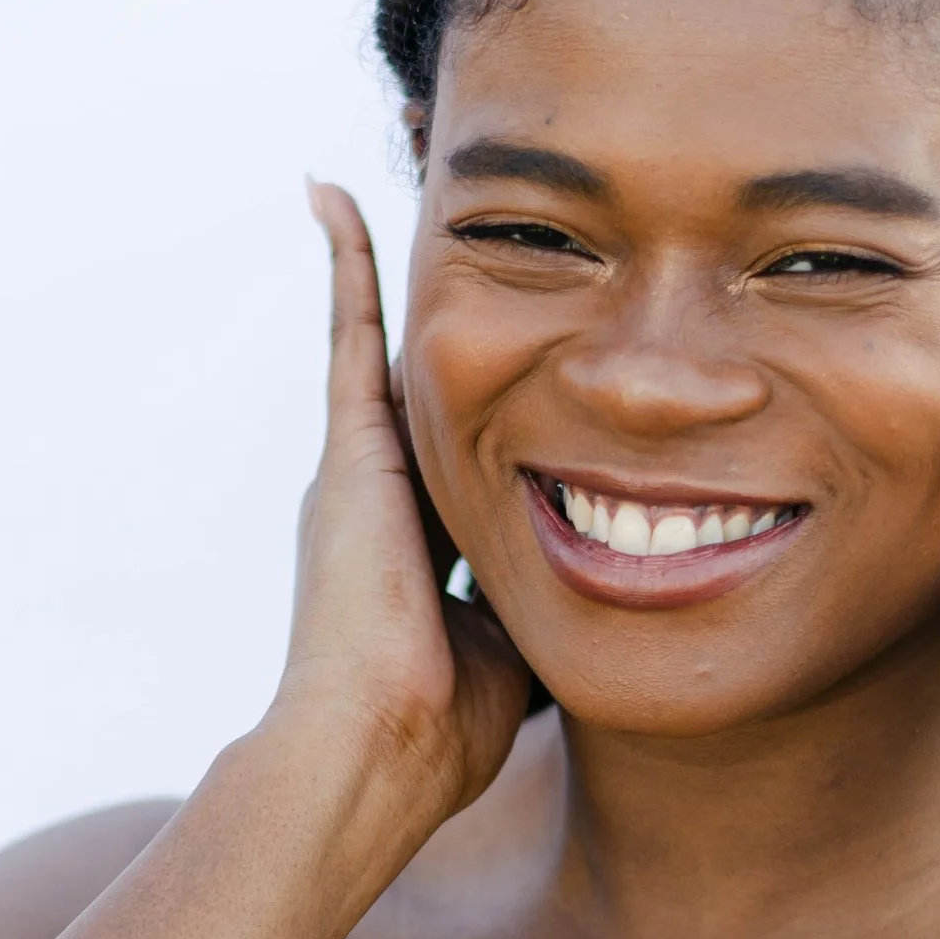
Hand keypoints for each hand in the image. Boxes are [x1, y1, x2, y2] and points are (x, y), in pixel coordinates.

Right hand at [267, 184, 533, 836]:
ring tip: (368, 191)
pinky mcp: (345, 449)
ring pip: (377, 342)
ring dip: (372, 271)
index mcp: (420, 542)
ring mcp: (357, 466)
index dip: (488, 412)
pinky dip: (341, 259)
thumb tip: (614, 611)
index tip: (511, 376)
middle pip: (424, 387)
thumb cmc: (447, 729)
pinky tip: (325, 192)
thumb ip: (550, 615)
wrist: (379, 747)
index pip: (462, 456)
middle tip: (460, 245)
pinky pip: (347, 328)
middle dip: (442, 324)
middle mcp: (381, 494)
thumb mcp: (518, 653)